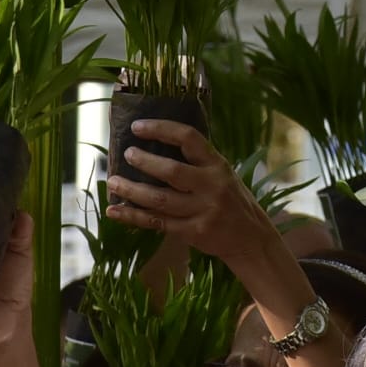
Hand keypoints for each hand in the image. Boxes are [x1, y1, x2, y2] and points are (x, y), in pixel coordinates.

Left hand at [104, 120, 273, 264]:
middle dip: (144, 162)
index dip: (161, 129)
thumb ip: (198, 163)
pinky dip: (133, 216)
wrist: (252, 239)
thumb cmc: (233, 201)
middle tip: (127, 154)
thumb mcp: (224, 175)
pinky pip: (157, 222)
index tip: (138, 127)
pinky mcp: (194, 232)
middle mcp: (212, 186)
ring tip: (112, 182)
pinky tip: (115, 211)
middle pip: (171, 171)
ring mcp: (203, 210)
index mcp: (218, 165)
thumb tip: (156, 147)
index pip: (189, 138)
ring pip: (159, 199)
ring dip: (132, 190)